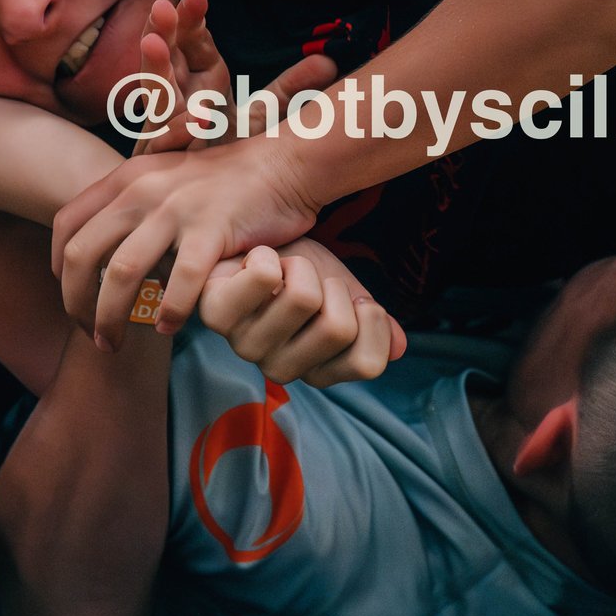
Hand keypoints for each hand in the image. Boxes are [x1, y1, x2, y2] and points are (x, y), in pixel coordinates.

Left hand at [54, 132, 321, 345]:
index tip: (72, 296)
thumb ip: (134, 208)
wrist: (284, 163)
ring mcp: (175, 208)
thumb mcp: (167, 179)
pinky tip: (168, 328)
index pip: (67, 225)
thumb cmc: (228, 181)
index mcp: (126, 178)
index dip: (59, 268)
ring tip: (114, 344)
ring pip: (121, 273)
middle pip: (83, 255)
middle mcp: (142, 190)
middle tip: (88, 333)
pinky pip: (179, 281)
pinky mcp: (211, 228)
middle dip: (75, 303)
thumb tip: (106, 255)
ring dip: (110, 317)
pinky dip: (169, 312)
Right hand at [130, 0, 336, 154]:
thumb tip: (328, 62)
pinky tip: (193, 117)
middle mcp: (178, 100)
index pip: (192, 43)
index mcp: (200, 82)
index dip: (191, 19)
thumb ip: (289, 91)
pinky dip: (176, 131)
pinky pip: (165, 145)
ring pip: (156, 96)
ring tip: (154, 43)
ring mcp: (164, 130)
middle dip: (162, 33)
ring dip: (154, 71)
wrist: (204, 204)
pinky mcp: (161, 165)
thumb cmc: (228, 156)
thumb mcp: (261, 118)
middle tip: (163, 7)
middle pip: (166, 60)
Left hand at [202, 239, 406, 384]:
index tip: (353, 300)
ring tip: (282, 271)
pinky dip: (270, 255)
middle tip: (311, 281)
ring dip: (301, 265)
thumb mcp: (344, 294)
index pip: (368, 364)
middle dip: (334, 285)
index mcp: (316, 371)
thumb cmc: (297, 275)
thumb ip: (373, 321)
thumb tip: (400, 347)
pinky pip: (265, 276)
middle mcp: (279, 369)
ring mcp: (246, 346)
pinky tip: (256, 264)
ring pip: (302, 297)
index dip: (372, 319)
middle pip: (337, 328)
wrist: (250, 245)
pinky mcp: (216, 316)